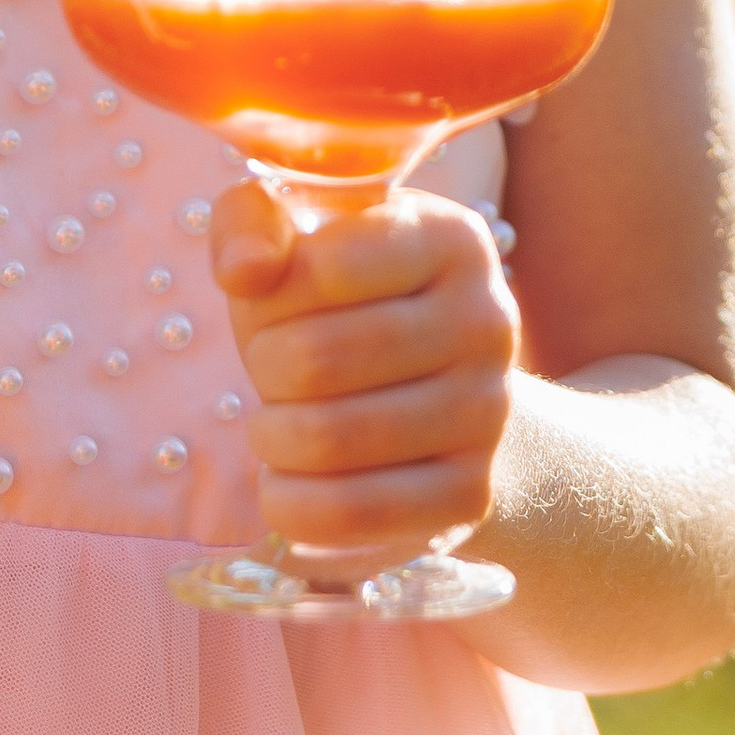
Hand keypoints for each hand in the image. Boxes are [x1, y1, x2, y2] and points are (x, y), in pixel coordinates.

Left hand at [208, 183, 517, 573]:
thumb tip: (245, 271)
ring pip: (327, 440)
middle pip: (314, 359)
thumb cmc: (344, 304)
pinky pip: (351, 512)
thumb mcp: (295, 241)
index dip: (269, 295)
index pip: (323, 267)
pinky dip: (290, 501)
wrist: (436, 396)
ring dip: (271, 435)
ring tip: (279, 423)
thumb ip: (251, 222)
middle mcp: (487, 320)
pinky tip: (287, 479)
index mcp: (451, 239)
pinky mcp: (471, 491)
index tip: (278, 302)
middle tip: (273, 370)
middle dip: (264, 369)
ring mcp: (488, 411)